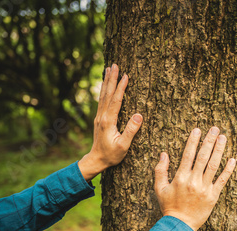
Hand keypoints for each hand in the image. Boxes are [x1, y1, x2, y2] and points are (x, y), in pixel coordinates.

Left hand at [79, 64, 142, 181]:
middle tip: (115, 65)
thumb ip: (131, 130)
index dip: (121, 88)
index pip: (116, 101)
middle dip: (112, 79)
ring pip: (103, 95)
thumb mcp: (124, 146)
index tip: (126, 75)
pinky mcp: (99, 118)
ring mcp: (99, 117)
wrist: (97, 160)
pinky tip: (105, 84)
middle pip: (107, 94)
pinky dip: (104, 90)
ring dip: (107, 81)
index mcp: (108, 121)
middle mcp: (102, 116)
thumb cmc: (112, 155)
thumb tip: (139, 115)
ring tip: (109, 68)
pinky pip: (101, 100)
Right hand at [154, 127, 235, 230]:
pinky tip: (232, 160)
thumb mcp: (159, 189)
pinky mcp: (213, 196)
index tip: (197, 130)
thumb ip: (160, 171)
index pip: (188, 155)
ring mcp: (204, 188)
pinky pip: (222, 181)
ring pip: (213, 165)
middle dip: (209, 141)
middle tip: (214, 128)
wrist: (180, 226)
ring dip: (219, 150)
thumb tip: (163, 154)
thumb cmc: (169, 206)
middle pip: (203, 156)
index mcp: (180, 177)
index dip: (193, 141)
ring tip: (223, 138)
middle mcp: (193, 181)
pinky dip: (228, 170)